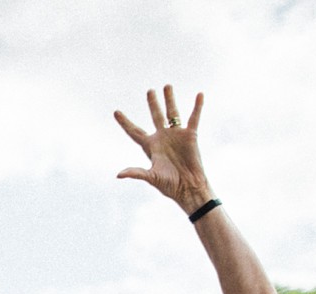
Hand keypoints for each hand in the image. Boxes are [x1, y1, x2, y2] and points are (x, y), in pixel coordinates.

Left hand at [114, 85, 212, 212]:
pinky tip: (199, 95)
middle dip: (152, 104)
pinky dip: (197, 107)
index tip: (116, 112)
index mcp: (150, 147)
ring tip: (167, 86)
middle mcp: (162, 138)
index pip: (134, 131)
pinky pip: (194, 117)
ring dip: (170, 100)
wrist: (188, 186)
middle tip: (150, 91)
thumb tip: (118, 174)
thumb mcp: (151, 177)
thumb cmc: (169, 184)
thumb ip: (136, 173)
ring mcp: (176, 135)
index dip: (125, 122)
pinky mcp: (190, 135)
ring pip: (172, 113)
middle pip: (155, 117)